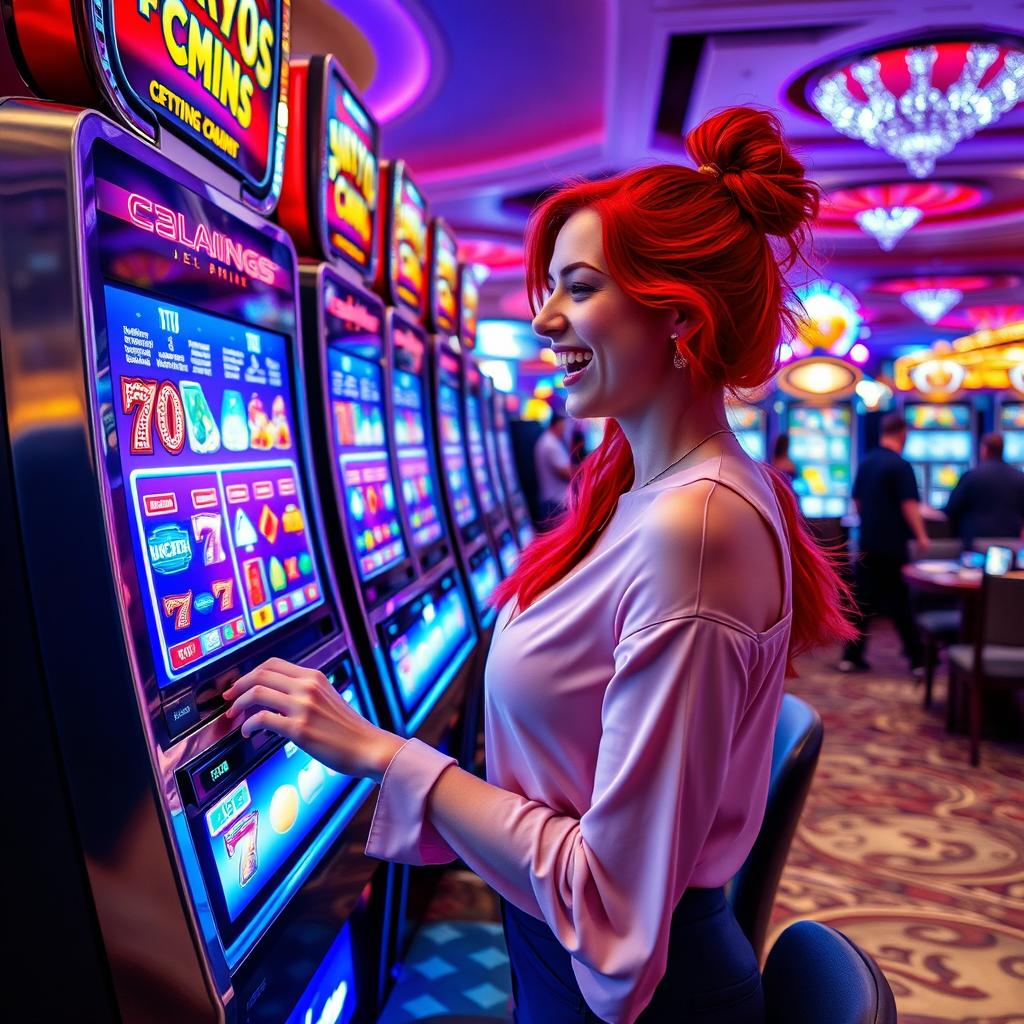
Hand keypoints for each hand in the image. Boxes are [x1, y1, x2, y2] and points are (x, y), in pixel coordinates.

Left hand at [223, 658, 404, 782]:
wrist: (368, 747)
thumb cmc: (350, 730)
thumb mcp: (329, 699)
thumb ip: (307, 694)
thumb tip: (279, 698)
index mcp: (314, 677)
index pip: (273, 664)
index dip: (250, 674)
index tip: (239, 685)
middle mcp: (308, 687)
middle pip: (261, 674)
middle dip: (238, 686)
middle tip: (229, 699)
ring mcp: (303, 706)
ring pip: (257, 692)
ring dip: (239, 704)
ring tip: (234, 716)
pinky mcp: (299, 729)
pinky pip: (262, 719)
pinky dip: (249, 725)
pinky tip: (248, 732)